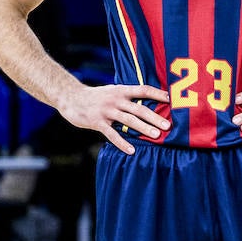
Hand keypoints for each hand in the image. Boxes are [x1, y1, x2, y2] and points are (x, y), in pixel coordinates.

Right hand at [56, 83, 171, 154]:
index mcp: (121, 90)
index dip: (157, 94)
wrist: (70, 97)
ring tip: (156, 136)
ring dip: (143, 128)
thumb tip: (148, 102)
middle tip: (168, 126)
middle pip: (139, 108)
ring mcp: (106, 111)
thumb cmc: (96, 96)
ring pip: (128, 121)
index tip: (171, 100)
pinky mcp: (97, 122)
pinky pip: (112, 134)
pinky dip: (122, 143)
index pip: (143, 90)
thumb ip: (128, 96)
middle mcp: (116, 99)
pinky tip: (132, 150)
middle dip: (154, 117)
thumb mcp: (113, 91)